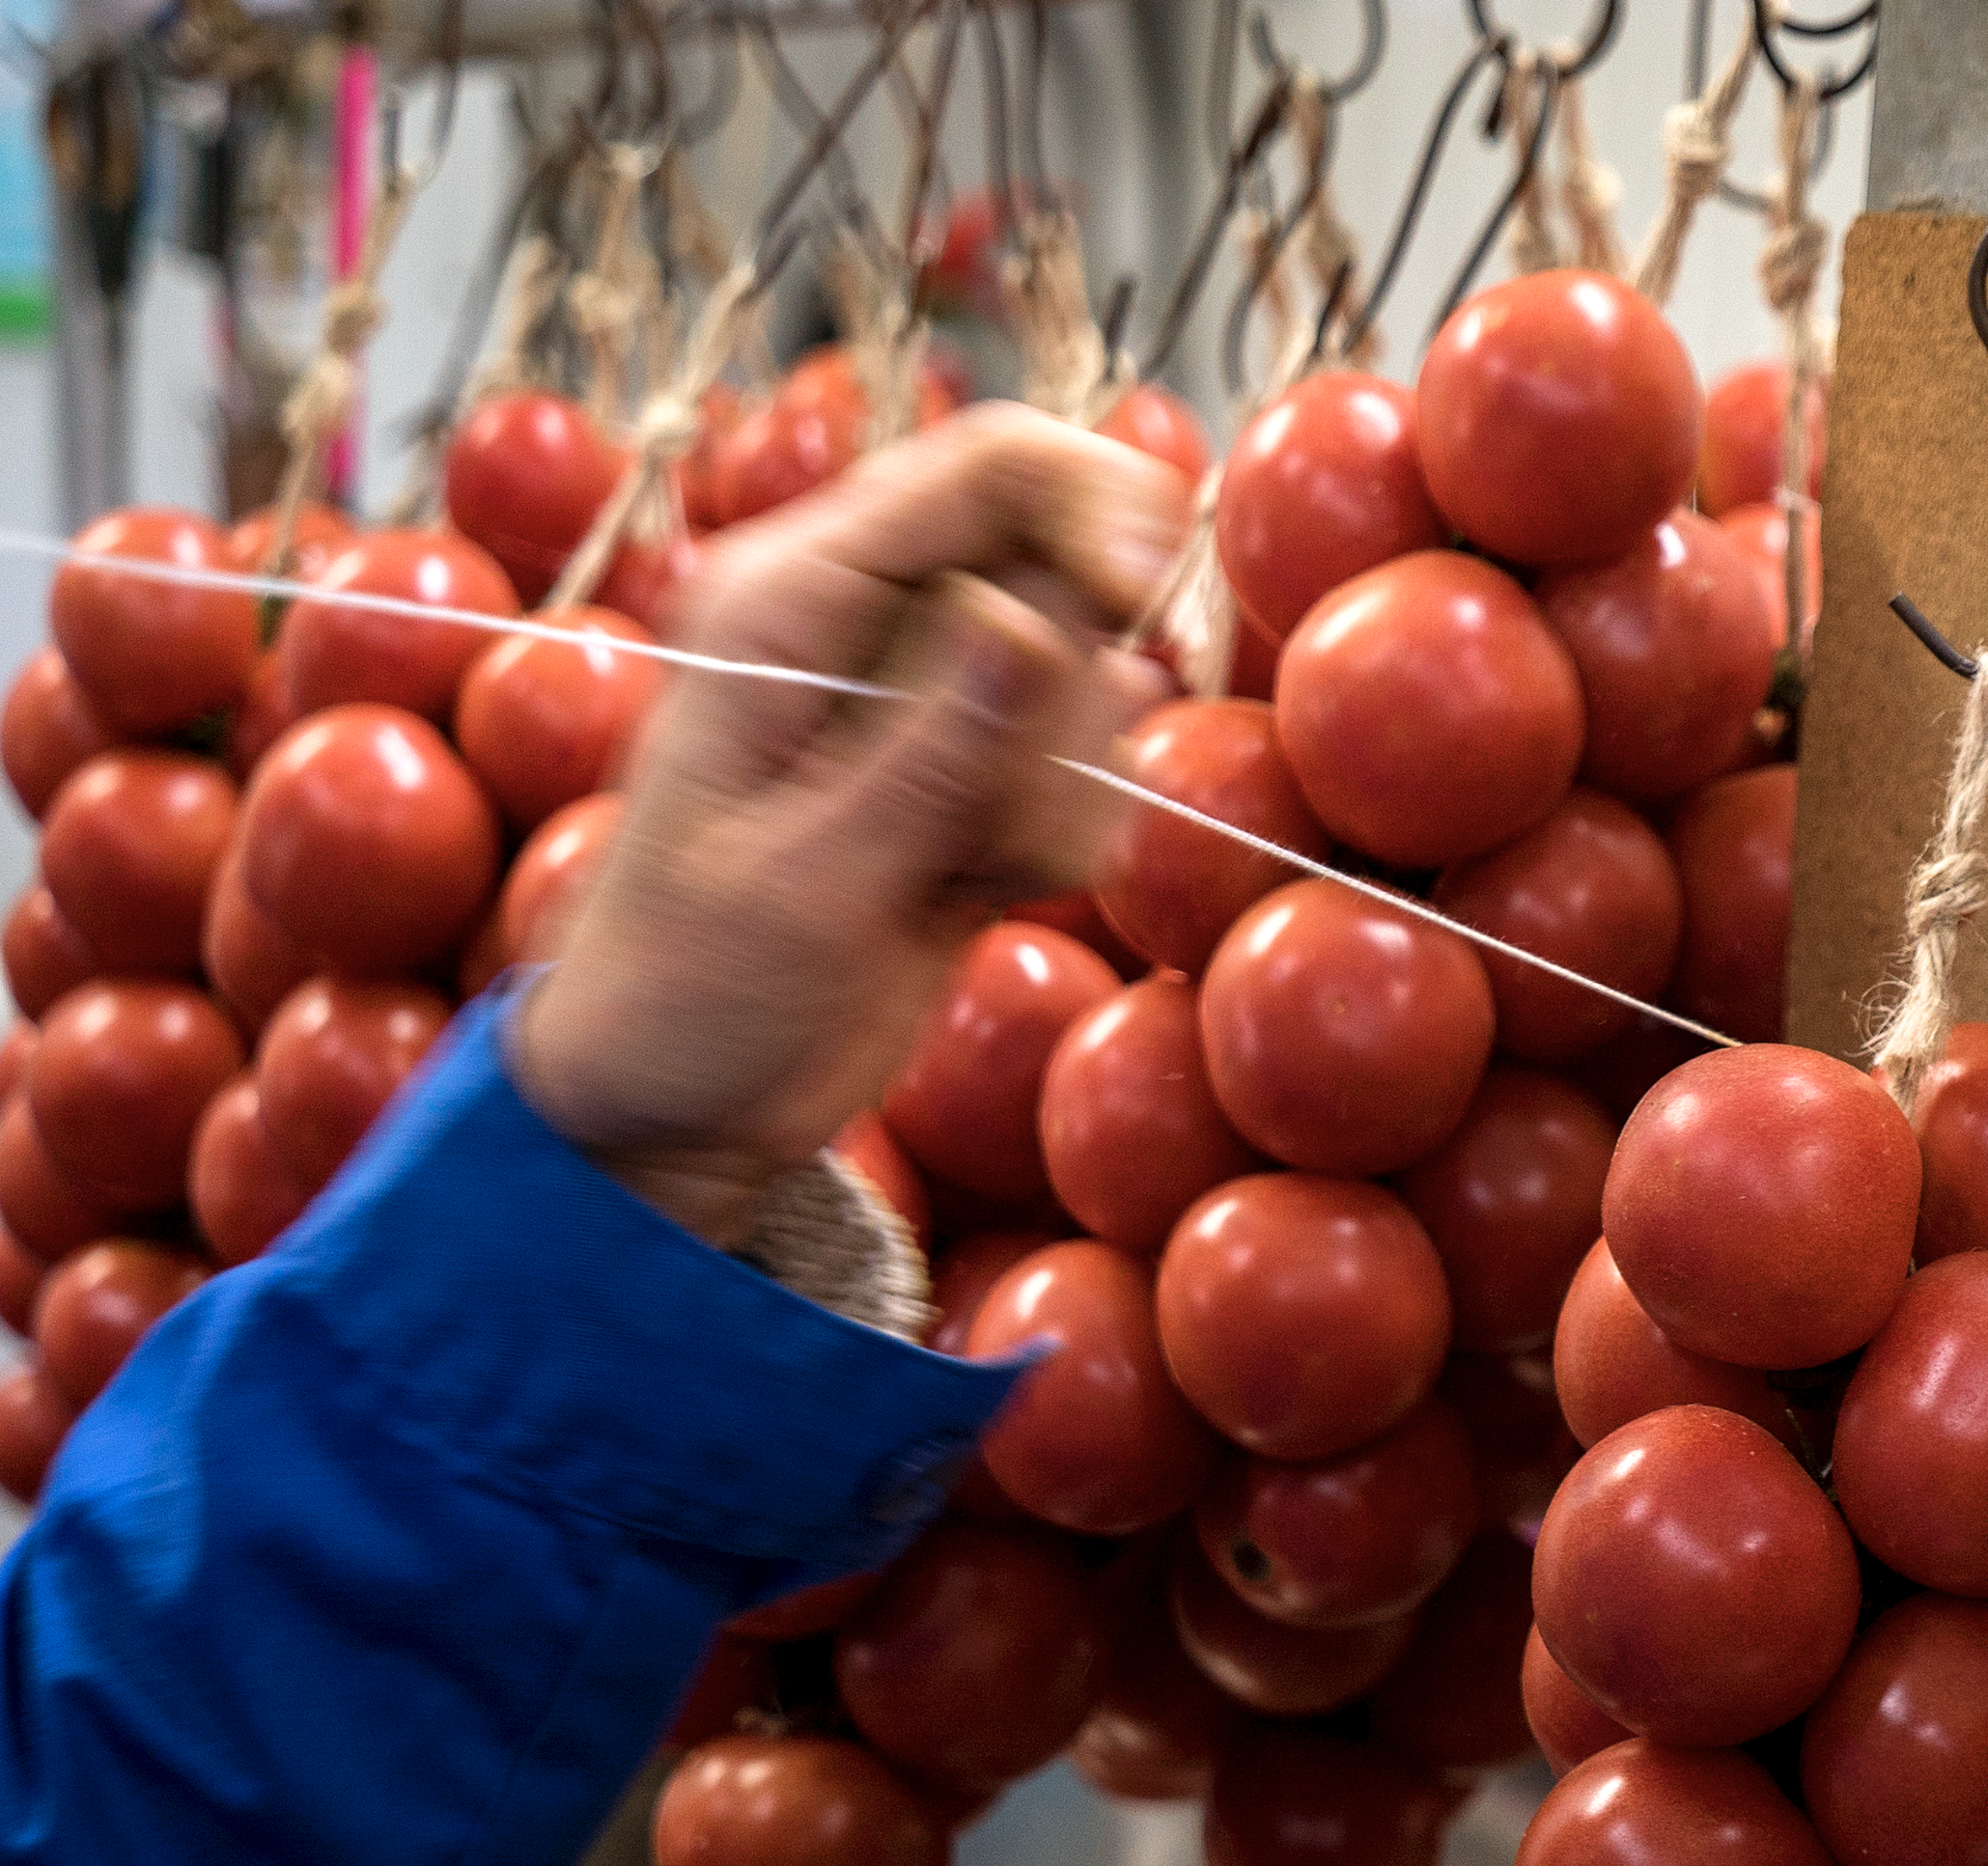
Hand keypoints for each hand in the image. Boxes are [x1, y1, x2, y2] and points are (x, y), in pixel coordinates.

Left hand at [509, 404, 1185, 1246]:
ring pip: (1091, 676)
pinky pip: (1082, 764)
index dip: (1097, 512)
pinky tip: (976, 894)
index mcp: (792, 597)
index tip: (1141, 611)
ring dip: (1067, 780)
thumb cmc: (690, 988)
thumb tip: (1025, 613)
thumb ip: (927, 747)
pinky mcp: (973, 775)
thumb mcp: (806, 879)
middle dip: (1086, 681)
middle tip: (1028, 804)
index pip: (993, 466)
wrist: (671, 1102)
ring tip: (966, 871)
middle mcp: (867, 622)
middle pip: (1068, 559)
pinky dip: (1062, 834)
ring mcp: (926, 699)